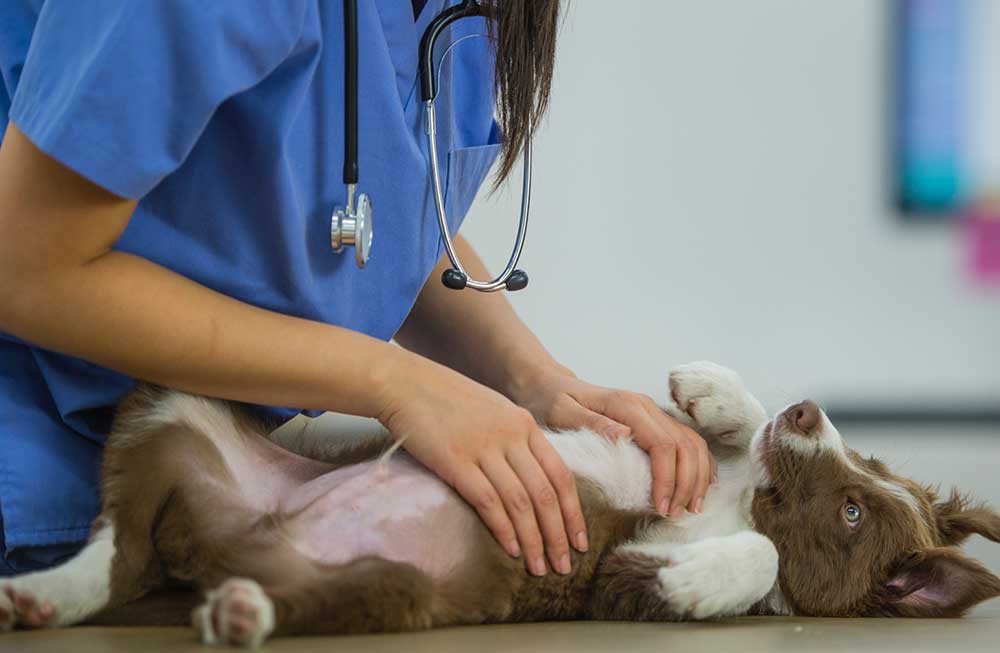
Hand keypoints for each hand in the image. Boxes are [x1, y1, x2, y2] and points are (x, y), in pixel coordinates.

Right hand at [376, 352, 587, 575]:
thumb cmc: (446, 399)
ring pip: (521, 502)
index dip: (573, 512)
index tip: (578, 540)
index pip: (561, 475)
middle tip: (563, 566)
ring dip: (533, 540)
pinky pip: (488, 501)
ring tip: (539, 567)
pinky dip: (503, 529)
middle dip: (558, 535)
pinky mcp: (455, 460)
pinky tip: (511, 549)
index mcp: (524, 424)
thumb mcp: (493, 410)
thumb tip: (531, 477)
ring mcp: (483, 448)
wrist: (405, 383)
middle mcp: (511, 436)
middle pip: (546, 493)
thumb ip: (514, 439)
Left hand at [512, 367, 715, 516]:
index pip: (662, 444)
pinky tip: (703, 485)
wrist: (550, 385)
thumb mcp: (561, 412)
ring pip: (692, 443)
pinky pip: (688, 440)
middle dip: (686, 483)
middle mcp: (646, 406)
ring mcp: (653, 412)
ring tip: (690, 507)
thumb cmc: (551, 402)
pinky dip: (700, 463)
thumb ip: (592, 423)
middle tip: (675, 514)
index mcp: (626, 406)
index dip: (667, 478)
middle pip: (684, 446)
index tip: (660, 507)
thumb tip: (626, 435)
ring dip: (697, 476)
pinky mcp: (655, 421)